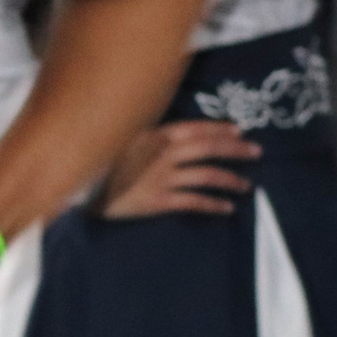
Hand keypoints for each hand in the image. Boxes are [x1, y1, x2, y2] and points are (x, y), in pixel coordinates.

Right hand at [95, 120, 256, 220]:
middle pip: (210, 148)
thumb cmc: (102, 164)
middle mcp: (163, 153)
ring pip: (208, 175)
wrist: (79, 191)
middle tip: (257, 152)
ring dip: (232, 179)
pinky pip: (194, 202)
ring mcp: (162, 177)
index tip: (239, 131)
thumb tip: (178, 136)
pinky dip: (214, 204)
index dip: (221, 128)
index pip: (197, 128)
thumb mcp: (127, 140)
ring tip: (246, 186)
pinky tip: (227, 208)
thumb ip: (153, 137)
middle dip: (237, 149)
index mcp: (156, 134)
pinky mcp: (159, 201)